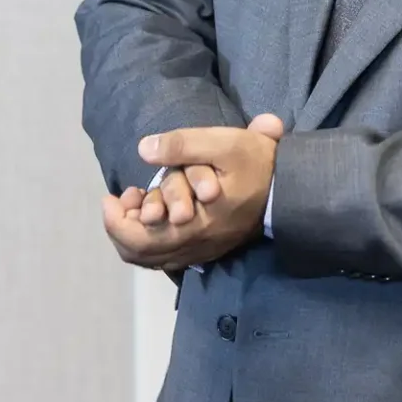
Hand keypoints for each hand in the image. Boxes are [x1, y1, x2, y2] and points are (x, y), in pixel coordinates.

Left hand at [102, 113, 283, 271]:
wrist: (289, 190)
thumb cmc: (255, 165)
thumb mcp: (224, 143)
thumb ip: (182, 144)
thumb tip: (144, 149)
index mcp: (194, 225)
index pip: (139, 239)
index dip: (115, 220)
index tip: (112, 194)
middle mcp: (194, 245)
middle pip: (140, 253)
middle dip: (120, 227)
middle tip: (119, 200)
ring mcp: (201, 251)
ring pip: (152, 259)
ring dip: (134, 235)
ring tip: (134, 205)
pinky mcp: (208, 250)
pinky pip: (168, 258)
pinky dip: (152, 241)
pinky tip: (155, 216)